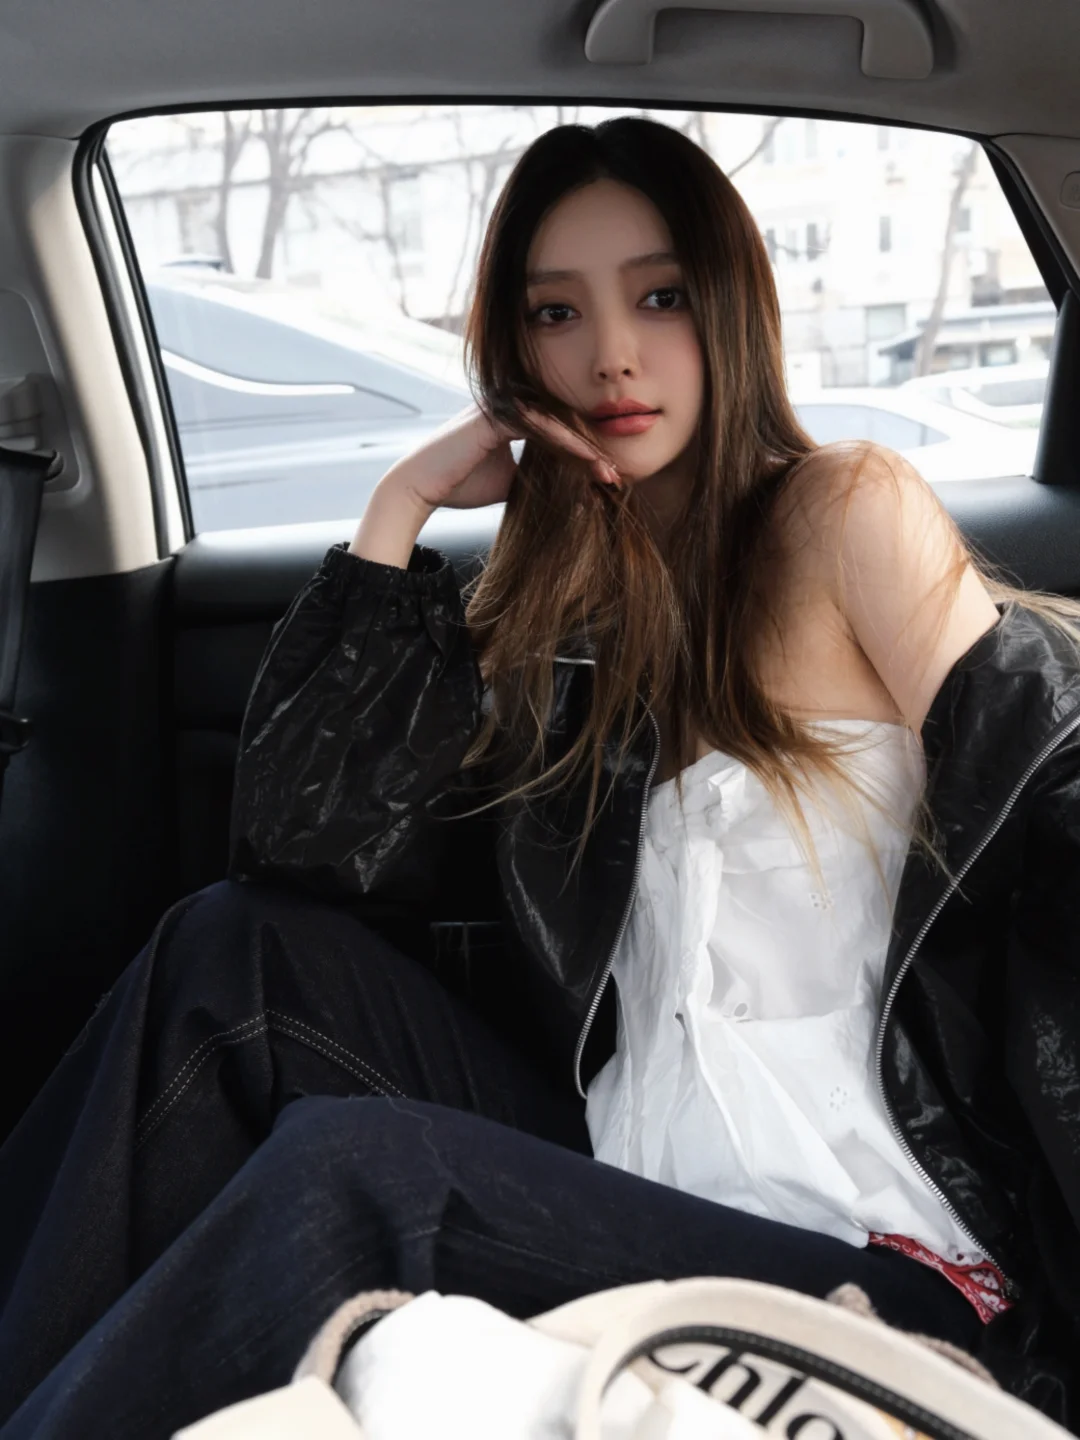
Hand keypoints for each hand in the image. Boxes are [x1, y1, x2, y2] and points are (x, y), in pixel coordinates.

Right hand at [379, 401, 621, 515]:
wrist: (422, 488)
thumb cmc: (461, 484)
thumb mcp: (510, 483)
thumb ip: (536, 476)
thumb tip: (571, 491)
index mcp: (513, 417)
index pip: (558, 430)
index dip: (585, 454)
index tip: (607, 477)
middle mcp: (509, 405)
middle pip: (562, 423)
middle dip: (591, 451)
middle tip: (616, 475)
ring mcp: (502, 406)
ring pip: (555, 422)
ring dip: (584, 448)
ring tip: (606, 472)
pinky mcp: (495, 414)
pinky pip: (539, 425)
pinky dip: (564, 442)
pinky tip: (585, 460)